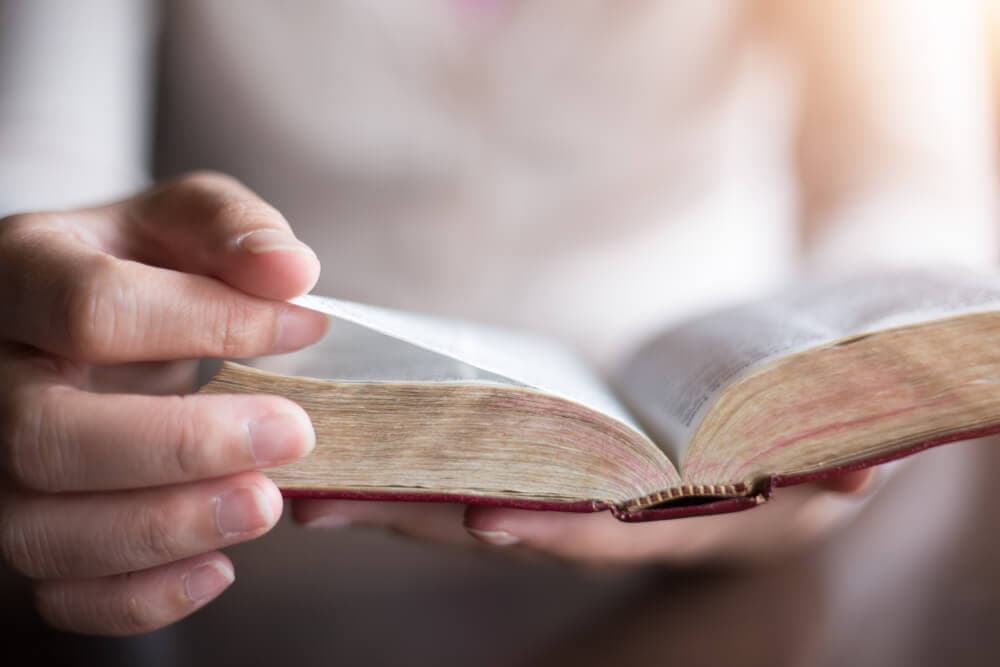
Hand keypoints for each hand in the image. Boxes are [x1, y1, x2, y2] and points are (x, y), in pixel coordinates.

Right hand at [0, 172, 327, 634]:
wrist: (99, 318)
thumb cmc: (148, 264)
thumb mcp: (186, 221)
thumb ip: (234, 229)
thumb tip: (289, 271)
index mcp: (25, 275)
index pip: (91, 308)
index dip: (208, 321)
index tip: (306, 327)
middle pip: (44, 434)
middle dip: (180, 446)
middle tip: (292, 433)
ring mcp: (1, 463)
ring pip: (41, 527)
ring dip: (166, 528)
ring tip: (266, 505)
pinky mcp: (33, 524)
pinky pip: (60, 592)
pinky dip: (141, 597)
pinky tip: (219, 568)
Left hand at [292, 469, 877, 564]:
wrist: (759, 435)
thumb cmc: (793, 449)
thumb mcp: (825, 462)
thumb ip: (837, 467)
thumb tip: (858, 468)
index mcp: (669, 528)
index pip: (599, 536)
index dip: (546, 530)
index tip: (477, 515)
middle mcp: (606, 524)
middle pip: (505, 524)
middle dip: (422, 517)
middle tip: (333, 499)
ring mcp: (564, 498)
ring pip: (469, 503)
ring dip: (392, 495)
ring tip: (311, 478)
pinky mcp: (539, 467)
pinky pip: (466, 468)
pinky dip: (410, 464)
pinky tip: (352, 447)